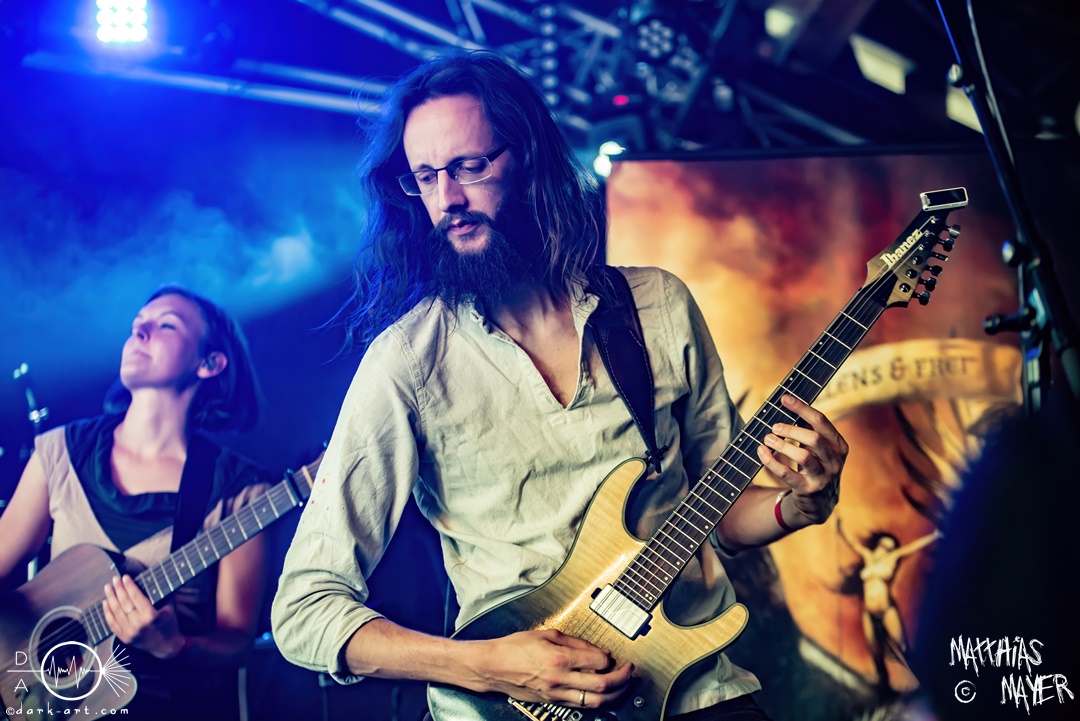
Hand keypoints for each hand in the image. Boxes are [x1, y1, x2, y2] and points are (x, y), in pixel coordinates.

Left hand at [103, 575, 184, 659]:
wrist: (166, 647)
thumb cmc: (170, 625)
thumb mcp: (170, 608)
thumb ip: (162, 595)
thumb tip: (157, 578)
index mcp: (151, 616)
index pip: (136, 597)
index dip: (129, 586)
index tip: (125, 577)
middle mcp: (138, 625)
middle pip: (124, 603)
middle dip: (119, 589)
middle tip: (115, 579)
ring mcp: (129, 633)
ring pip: (116, 612)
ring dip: (111, 598)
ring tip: (108, 588)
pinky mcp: (124, 638)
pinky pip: (112, 624)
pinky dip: (107, 612)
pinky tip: (105, 603)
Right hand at [476, 629, 633, 708]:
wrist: (493, 666)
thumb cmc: (514, 647)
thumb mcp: (546, 634)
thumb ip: (574, 642)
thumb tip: (596, 649)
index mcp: (559, 657)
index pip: (598, 661)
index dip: (610, 658)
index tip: (613, 654)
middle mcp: (560, 678)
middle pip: (603, 684)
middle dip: (622, 678)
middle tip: (630, 671)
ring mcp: (556, 693)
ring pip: (595, 701)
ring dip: (614, 694)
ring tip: (622, 685)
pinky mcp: (552, 701)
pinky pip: (580, 705)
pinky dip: (595, 700)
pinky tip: (601, 694)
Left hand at [757, 394, 847, 524]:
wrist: (819, 502)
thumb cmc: (815, 466)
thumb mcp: (818, 449)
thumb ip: (809, 430)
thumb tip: (788, 405)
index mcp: (839, 445)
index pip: (821, 421)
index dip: (802, 408)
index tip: (784, 398)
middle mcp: (834, 461)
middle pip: (814, 438)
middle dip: (791, 429)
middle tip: (774, 427)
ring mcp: (823, 477)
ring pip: (803, 457)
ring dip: (782, 445)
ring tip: (767, 439)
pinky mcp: (808, 490)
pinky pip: (788, 474)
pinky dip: (771, 461)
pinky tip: (761, 452)